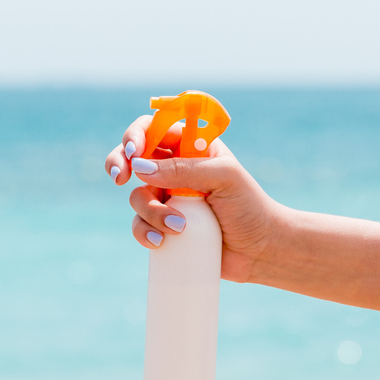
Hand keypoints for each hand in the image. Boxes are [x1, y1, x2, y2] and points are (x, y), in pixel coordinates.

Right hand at [104, 115, 280, 282]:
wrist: (260, 251)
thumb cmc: (250, 208)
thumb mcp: (224, 178)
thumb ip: (184, 168)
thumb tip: (141, 166)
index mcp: (191, 149)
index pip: (155, 128)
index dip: (137, 135)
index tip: (134, 151)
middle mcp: (175, 170)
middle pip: (133, 157)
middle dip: (119, 163)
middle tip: (121, 178)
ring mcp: (168, 199)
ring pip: (136, 196)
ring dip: (150, 211)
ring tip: (179, 227)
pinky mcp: (164, 227)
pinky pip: (140, 225)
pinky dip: (145, 232)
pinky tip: (161, 241)